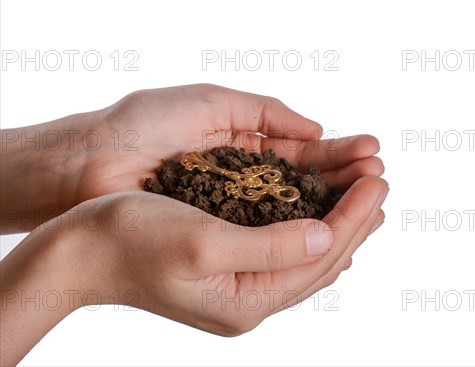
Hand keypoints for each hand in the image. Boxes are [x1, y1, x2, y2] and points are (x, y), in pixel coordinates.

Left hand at [1, 84, 382, 232]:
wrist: (89, 163)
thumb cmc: (144, 125)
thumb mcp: (212, 102)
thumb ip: (267, 113)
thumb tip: (318, 130)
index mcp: (246, 149)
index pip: (304, 156)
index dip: (338, 156)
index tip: (372, 154)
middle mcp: (247, 186)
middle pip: (307, 188)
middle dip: (345, 183)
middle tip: (381, 179)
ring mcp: (235, 217)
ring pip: (294, 218)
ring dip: (333, 211)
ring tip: (371, 204)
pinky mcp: (221, 242)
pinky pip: (268, 245)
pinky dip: (301, 242)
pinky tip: (334, 240)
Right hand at [1, 177, 387, 364]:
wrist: (82, 251)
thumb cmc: (131, 239)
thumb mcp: (205, 241)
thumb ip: (272, 246)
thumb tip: (326, 237)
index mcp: (247, 302)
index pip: (320, 255)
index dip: (354, 216)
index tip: (378, 181)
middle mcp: (249, 303)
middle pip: (320, 260)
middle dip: (355, 219)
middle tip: (381, 182)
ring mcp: (239, 291)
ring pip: (306, 258)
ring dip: (337, 223)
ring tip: (365, 198)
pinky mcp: (228, 273)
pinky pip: (285, 254)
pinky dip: (309, 230)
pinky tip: (321, 217)